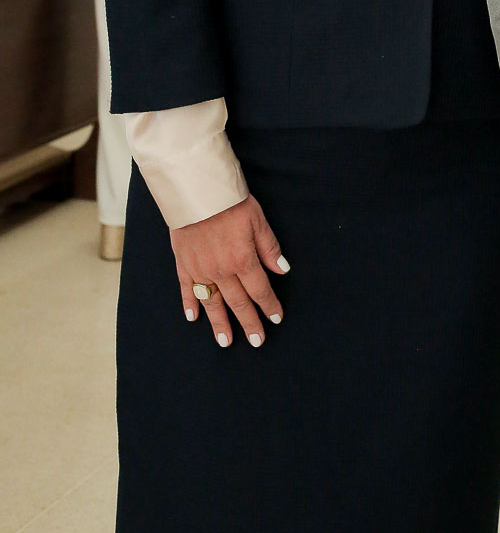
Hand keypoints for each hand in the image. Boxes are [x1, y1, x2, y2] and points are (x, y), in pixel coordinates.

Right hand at [170, 194, 289, 347]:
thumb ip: (269, 248)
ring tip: (226, 342)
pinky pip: (187, 290)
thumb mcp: (258, 220)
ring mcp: (200, 270)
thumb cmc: (230, 202)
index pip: (260, 290)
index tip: (276, 319)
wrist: (195, 191)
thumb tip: (282, 270)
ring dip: (220, 324)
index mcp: (243, 260)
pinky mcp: (183, 264)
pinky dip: (190, 305)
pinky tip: (194, 318)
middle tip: (257, 341)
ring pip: (212, 303)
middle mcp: (221, 271)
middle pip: (238, 302)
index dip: (269, 305)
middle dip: (249, 323)